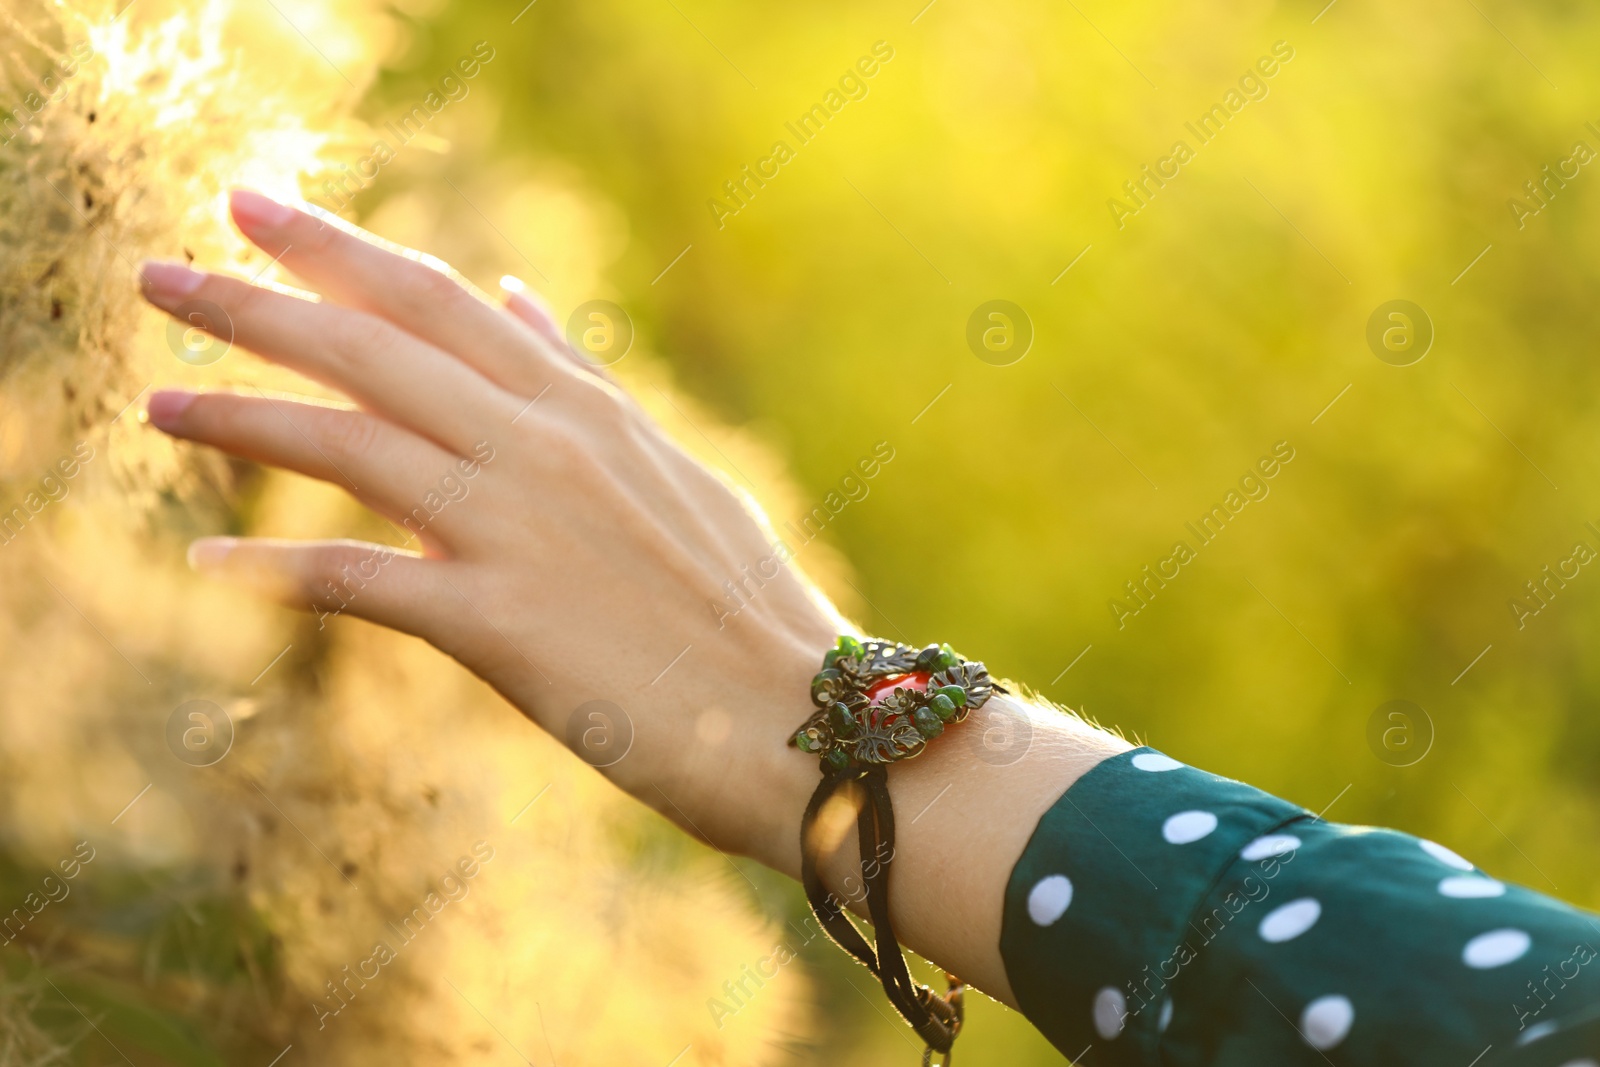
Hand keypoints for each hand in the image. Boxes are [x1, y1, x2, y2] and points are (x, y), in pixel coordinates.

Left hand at [139, 190, 842, 864]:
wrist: (807, 720)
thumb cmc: (747, 608)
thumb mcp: (671, 471)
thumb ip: (583, 385)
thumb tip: (516, 294)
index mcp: (586, 409)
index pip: (441, 303)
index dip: (339, 251)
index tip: (259, 211)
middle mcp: (545, 448)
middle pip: (375, 350)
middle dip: (258, 304)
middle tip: (162, 273)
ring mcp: (520, 529)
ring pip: (352, 444)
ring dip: (243, 417)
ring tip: (157, 400)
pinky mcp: (502, 624)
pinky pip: (362, 580)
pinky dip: (278, 570)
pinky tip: (209, 562)